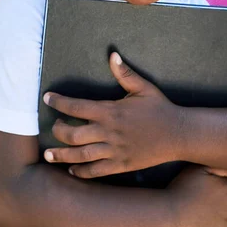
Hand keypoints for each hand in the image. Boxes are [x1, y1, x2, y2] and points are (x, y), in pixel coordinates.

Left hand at [43, 52, 182, 177]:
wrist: (179, 134)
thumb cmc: (160, 109)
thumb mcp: (143, 88)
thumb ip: (125, 73)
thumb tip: (112, 55)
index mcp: (111, 111)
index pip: (76, 106)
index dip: (58, 102)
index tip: (47, 98)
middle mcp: (109, 132)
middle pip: (72, 134)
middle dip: (58, 130)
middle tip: (54, 126)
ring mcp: (114, 150)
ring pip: (80, 155)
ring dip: (61, 155)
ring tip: (49, 155)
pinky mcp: (120, 165)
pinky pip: (95, 171)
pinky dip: (81, 171)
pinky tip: (72, 169)